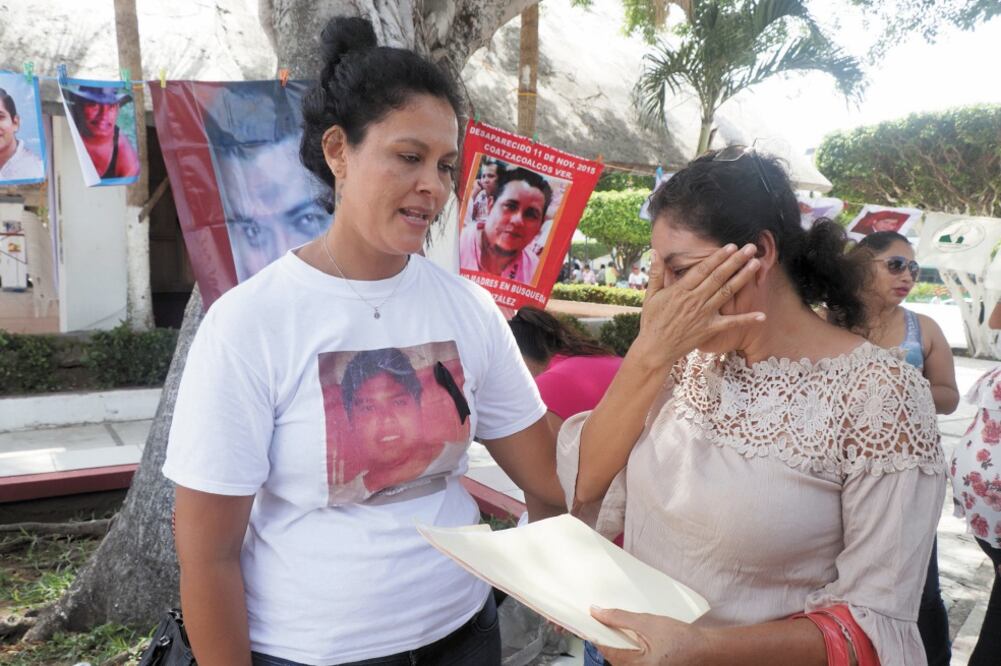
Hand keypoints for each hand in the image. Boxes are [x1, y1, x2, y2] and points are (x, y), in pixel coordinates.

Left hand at [590, 606, 707, 665]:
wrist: (705, 649)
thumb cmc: (682, 639)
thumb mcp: (648, 623)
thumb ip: (620, 618)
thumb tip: (597, 612)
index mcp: (634, 665)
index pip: (603, 647)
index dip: (593, 631)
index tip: (586, 618)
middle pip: (609, 652)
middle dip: (603, 634)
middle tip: (600, 615)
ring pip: (617, 654)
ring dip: (613, 638)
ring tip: (614, 621)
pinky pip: (627, 655)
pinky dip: (623, 643)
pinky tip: (626, 631)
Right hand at [630, 244, 763, 370]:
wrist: (655, 349)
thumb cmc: (652, 321)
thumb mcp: (651, 295)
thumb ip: (656, 273)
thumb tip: (655, 251)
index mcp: (680, 291)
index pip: (702, 270)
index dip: (717, 257)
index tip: (731, 246)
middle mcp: (694, 300)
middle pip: (718, 277)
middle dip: (735, 261)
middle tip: (750, 248)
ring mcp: (703, 315)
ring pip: (726, 292)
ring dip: (742, 278)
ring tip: (755, 264)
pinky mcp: (709, 329)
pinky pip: (730, 323)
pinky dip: (746, 319)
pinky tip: (762, 315)